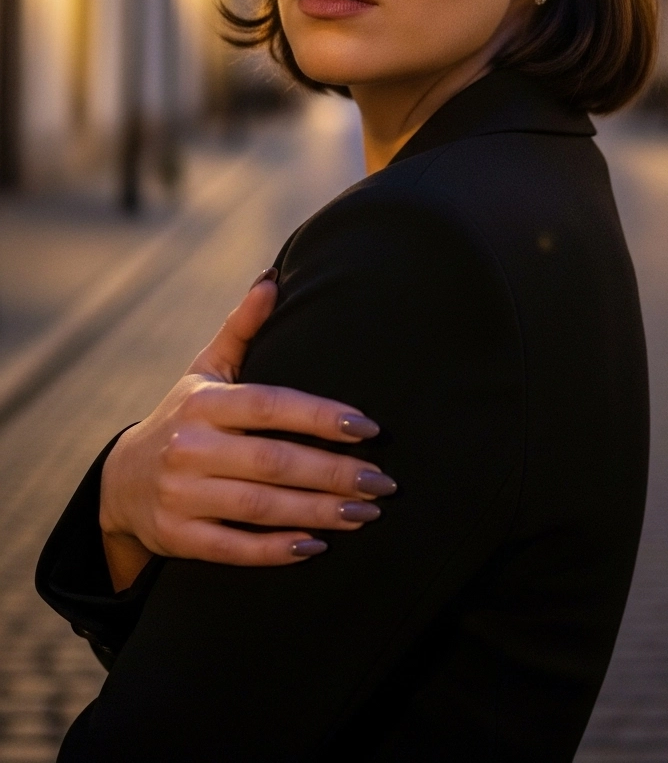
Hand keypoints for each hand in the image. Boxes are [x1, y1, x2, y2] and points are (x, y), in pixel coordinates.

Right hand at [99, 271, 395, 589]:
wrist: (120, 482)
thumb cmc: (183, 416)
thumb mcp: (206, 369)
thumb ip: (241, 327)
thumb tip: (274, 279)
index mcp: (203, 403)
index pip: (270, 406)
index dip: (320, 417)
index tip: (369, 427)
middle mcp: (189, 447)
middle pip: (273, 462)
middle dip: (335, 474)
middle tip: (384, 481)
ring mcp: (181, 496)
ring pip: (260, 508)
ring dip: (319, 513)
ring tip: (366, 514)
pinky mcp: (178, 538)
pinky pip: (234, 548)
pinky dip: (276, 551)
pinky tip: (317, 545)